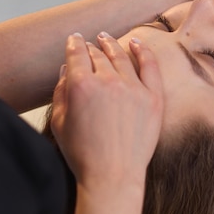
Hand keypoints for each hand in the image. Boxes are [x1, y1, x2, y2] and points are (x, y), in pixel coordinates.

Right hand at [51, 32, 162, 189]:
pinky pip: (150, 66)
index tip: (75, 39)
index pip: (77, 55)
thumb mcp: (60, 122)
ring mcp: (134, 88)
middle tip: (91, 42)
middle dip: (92, 47)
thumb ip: (61, 91)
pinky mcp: (154, 97)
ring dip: (113, 45)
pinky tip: (137, 43)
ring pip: (122, 57)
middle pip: (98, 55)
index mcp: (81, 86)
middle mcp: (108, 82)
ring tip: (107, 39)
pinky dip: (143, 51)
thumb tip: (66, 68)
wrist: (113, 175)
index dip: (75, 44)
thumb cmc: (82, 153)